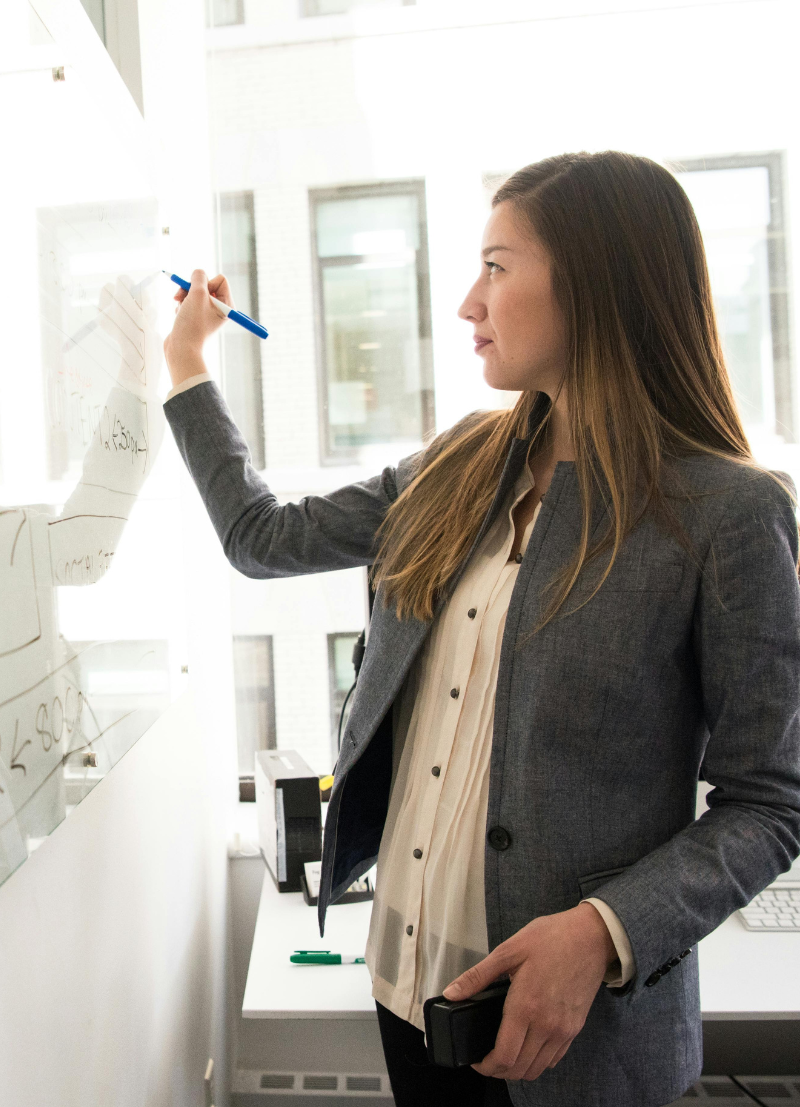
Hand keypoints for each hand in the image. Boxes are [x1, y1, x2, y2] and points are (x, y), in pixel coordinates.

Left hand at [98, 275, 160, 392]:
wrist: (144, 351)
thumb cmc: (130, 324)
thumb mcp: (122, 296)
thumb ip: (122, 283)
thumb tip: (125, 280)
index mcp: (102, 310)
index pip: (109, 287)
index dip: (121, 288)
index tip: (128, 295)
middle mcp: (113, 315)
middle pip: (127, 293)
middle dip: (136, 297)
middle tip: (138, 307)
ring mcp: (128, 322)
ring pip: (139, 301)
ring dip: (145, 306)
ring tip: (145, 317)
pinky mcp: (141, 327)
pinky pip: (146, 312)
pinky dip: (150, 316)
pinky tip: (149, 323)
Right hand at [163, 269, 233, 386]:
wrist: (181, 349)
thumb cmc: (192, 323)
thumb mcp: (197, 294)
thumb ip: (199, 277)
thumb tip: (198, 273)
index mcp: (228, 305)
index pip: (220, 279)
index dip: (207, 283)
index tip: (200, 295)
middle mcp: (220, 309)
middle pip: (205, 284)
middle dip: (191, 289)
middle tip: (181, 297)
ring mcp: (207, 314)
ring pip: (194, 292)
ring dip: (185, 297)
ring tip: (180, 309)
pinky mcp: (195, 317)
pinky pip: (188, 301)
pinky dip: (181, 305)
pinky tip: (179, 315)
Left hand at [442, 902, 616, 1081]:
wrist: (591, 937)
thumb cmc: (551, 938)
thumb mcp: (509, 950)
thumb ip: (478, 976)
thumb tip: (451, 993)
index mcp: (526, 1006)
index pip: (504, 1056)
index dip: (486, 1067)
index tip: (476, 1061)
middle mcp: (546, 1025)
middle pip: (519, 1069)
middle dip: (498, 1071)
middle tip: (486, 1059)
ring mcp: (563, 1030)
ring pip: (537, 1069)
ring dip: (518, 1069)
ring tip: (505, 1054)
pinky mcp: (575, 1028)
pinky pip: (554, 1059)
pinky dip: (538, 1062)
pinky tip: (528, 1047)